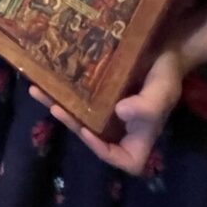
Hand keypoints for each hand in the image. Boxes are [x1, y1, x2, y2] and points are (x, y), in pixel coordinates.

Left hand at [29, 43, 187, 174]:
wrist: (163, 46)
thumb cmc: (168, 72)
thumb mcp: (164, 88)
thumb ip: (148, 105)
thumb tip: (120, 113)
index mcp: (141, 134)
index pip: (126, 161)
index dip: (105, 153)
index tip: (89, 132)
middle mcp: (122, 127)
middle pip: (95, 136)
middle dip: (72, 124)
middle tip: (56, 107)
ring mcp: (109, 110)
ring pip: (82, 115)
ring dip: (59, 105)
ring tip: (38, 91)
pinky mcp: (100, 92)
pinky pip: (80, 96)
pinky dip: (61, 90)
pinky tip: (43, 79)